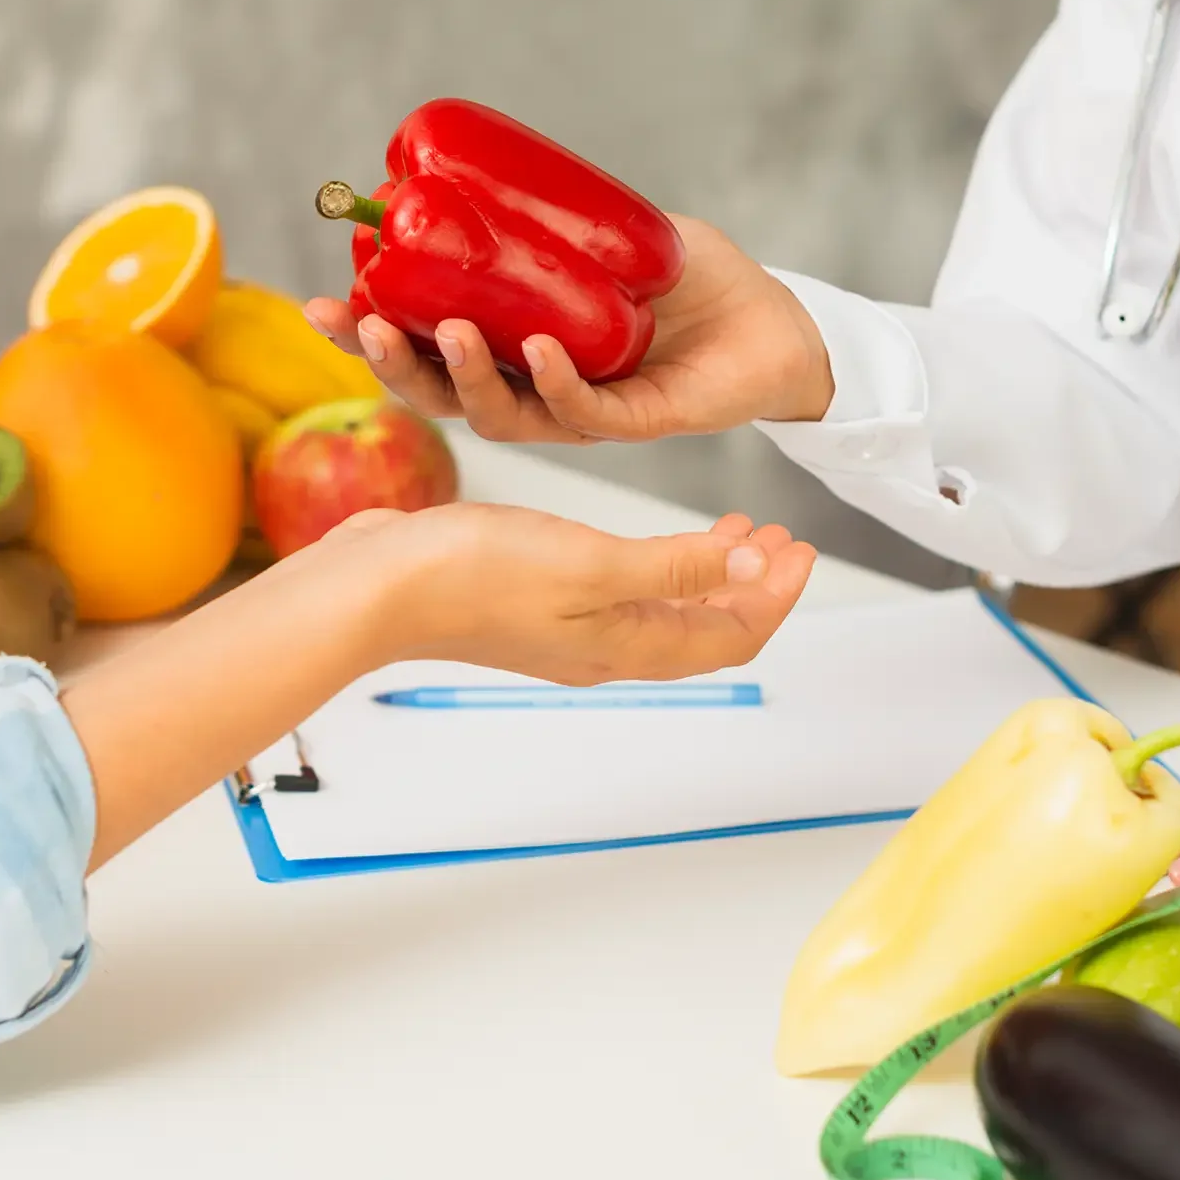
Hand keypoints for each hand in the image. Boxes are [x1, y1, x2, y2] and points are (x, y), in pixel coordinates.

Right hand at [302, 215, 833, 443]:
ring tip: (442, 331)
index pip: (428, 348)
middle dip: (391, 364)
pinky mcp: (631, 424)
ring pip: (499, 414)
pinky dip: (555, 384)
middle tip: (359, 327)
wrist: (773, 321)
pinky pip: (580, 414)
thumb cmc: (693, 279)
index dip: (371, 332)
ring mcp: (578, 412)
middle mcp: (534, 388)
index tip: (325, 302)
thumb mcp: (611, 233)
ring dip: (463, 377)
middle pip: (442, 392)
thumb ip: (557, 221)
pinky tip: (541, 351)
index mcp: (514, 347)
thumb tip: (487, 187)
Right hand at [322, 503, 815, 684]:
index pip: (729, 636)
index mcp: (626, 646)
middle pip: (701, 628)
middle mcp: (602, 647)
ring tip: (727, 532)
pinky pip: (620, 595)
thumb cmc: (475, 576)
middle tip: (774, 537)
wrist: (380, 590)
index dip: (775, 597)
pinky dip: (654, 567)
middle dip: (747, 584)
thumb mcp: (592, 565)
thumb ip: (674, 570)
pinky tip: (643, 539)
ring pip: (662, 611)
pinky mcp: (534, 605)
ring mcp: (566, 630)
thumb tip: (750, 575)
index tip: (799, 547)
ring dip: (703, 574)